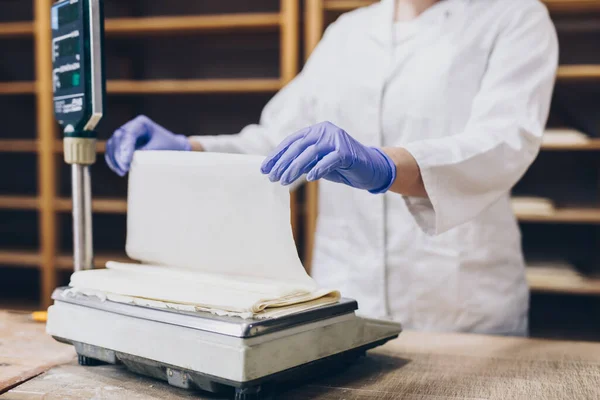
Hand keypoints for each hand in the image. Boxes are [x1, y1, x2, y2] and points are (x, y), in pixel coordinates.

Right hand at [105, 115, 190, 175]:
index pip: (129, 134)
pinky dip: (113, 160)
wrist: (173, 148)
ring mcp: (125, 135)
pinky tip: (117, 169)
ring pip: (112, 144)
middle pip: (118, 138)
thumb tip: (133, 159)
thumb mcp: (161, 148)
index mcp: (141, 123)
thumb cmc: (169, 146)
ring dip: (114, 159)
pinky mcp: (123, 144)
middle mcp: (131, 126)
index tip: (126, 161)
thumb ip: (147, 152)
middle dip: (118, 155)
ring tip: (121, 172)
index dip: (125, 148)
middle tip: (124, 168)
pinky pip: (112, 151)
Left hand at [260, 121, 395, 192]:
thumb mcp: (318, 163)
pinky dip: (319, 168)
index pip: (291, 142)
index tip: (264, 169)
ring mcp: (337, 139)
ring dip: (295, 168)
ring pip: (311, 153)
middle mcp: (325, 130)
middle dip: (282, 163)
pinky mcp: (347, 151)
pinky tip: (310, 178)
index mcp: (316, 131)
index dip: (276, 155)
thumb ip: (303, 162)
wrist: (371, 169)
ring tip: (284, 181)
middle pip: (298, 146)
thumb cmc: (342, 166)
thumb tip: (278, 168)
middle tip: (272, 177)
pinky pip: (330, 160)